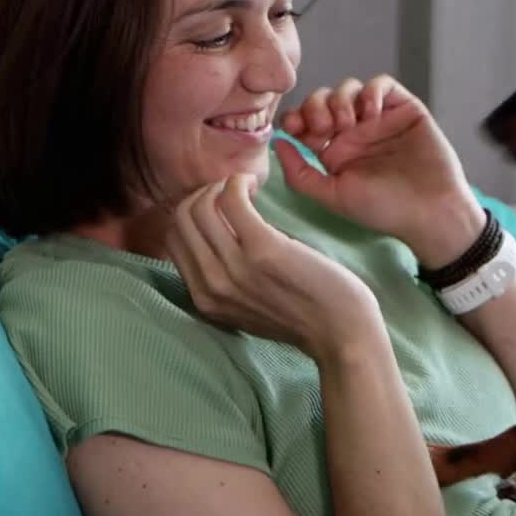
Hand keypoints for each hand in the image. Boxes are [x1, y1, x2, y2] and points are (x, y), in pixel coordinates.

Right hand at [166, 172, 383, 363]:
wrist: (341, 333)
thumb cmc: (304, 315)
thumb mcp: (248, 306)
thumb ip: (226, 281)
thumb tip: (215, 238)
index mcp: (204, 299)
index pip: (174, 240)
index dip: (192, 214)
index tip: (219, 207)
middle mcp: (211, 284)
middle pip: (182, 219)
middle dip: (202, 194)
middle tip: (232, 192)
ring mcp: (234, 267)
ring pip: (200, 207)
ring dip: (222, 185)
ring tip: (246, 187)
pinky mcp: (262, 249)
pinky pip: (231, 200)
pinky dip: (238, 182)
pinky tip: (254, 183)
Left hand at [276, 75, 484, 267]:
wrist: (431, 212)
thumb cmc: (384, 209)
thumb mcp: (333, 196)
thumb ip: (300, 174)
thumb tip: (277, 143)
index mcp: (335, 151)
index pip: (305, 121)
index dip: (296, 117)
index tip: (295, 128)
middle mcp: (355, 132)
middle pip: (323, 99)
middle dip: (316, 106)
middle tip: (324, 127)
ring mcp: (380, 118)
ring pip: (349, 88)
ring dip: (341, 99)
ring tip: (349, 122)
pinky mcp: (404, 109)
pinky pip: (382, 84)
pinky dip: (371, 91)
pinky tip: (370, 112)